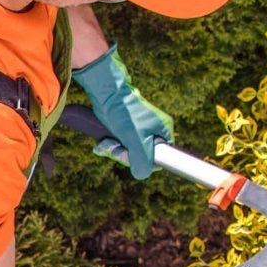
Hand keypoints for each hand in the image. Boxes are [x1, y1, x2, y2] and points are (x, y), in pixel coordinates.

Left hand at [70, 46, 172, 180]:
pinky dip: (111, 146)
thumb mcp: (136, 141)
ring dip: (115, 151)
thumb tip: (141, 173)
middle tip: (116, 148)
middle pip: (142, 157)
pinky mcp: (126, 128)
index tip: (133, 157)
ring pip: (129, 152)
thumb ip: (143, 161)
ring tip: (107, 142)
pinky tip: (103, 142)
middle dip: (125, 156)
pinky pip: (121, 145)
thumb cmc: (124, 114)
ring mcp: (140, 129)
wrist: (107, 93)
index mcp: (163, 131)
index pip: (160, 159)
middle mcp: (154, 130)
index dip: (145, 163)